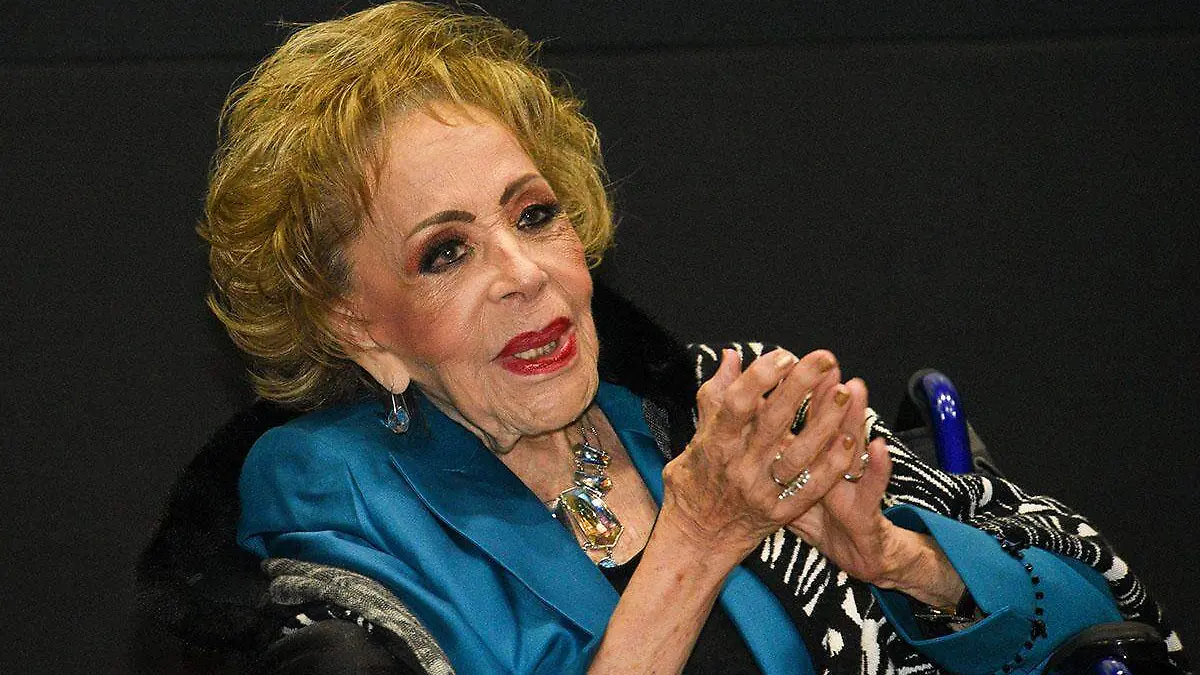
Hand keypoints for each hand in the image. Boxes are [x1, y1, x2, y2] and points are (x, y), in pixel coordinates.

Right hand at [659, 348, 860, 563]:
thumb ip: (716, 394)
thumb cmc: (696, 478)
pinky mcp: (780, 513)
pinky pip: (811, 488)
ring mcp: (760, 492)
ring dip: (824, 424)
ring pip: (798, 455)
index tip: (784, 356)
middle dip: (800, 386)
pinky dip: (832, 464)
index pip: (738, 404)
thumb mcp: (699, 434)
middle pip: (772, 422)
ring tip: (845, 393)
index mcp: (715, 443)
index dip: (761, 377)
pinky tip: (851, 439)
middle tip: (824, 358)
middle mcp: (738, 466)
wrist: (697, 537)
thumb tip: (733, 356)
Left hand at [787, 382, 964, 606]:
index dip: (799, 395)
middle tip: (825, 364)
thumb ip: (772, 452)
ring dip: (854, 418)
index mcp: (810, 457)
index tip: (788, 364)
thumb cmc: (821, 517)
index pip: (804, 421)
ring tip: (855, 388)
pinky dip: (877, 467)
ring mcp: (854, 484)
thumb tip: (746, 421)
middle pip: (829, 425)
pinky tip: (879, 446)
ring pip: (853, 446)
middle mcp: (834, 463)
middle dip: (824, 394)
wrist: (856, 556)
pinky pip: (873, 488)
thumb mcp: (791, 485)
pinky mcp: (869, 510)